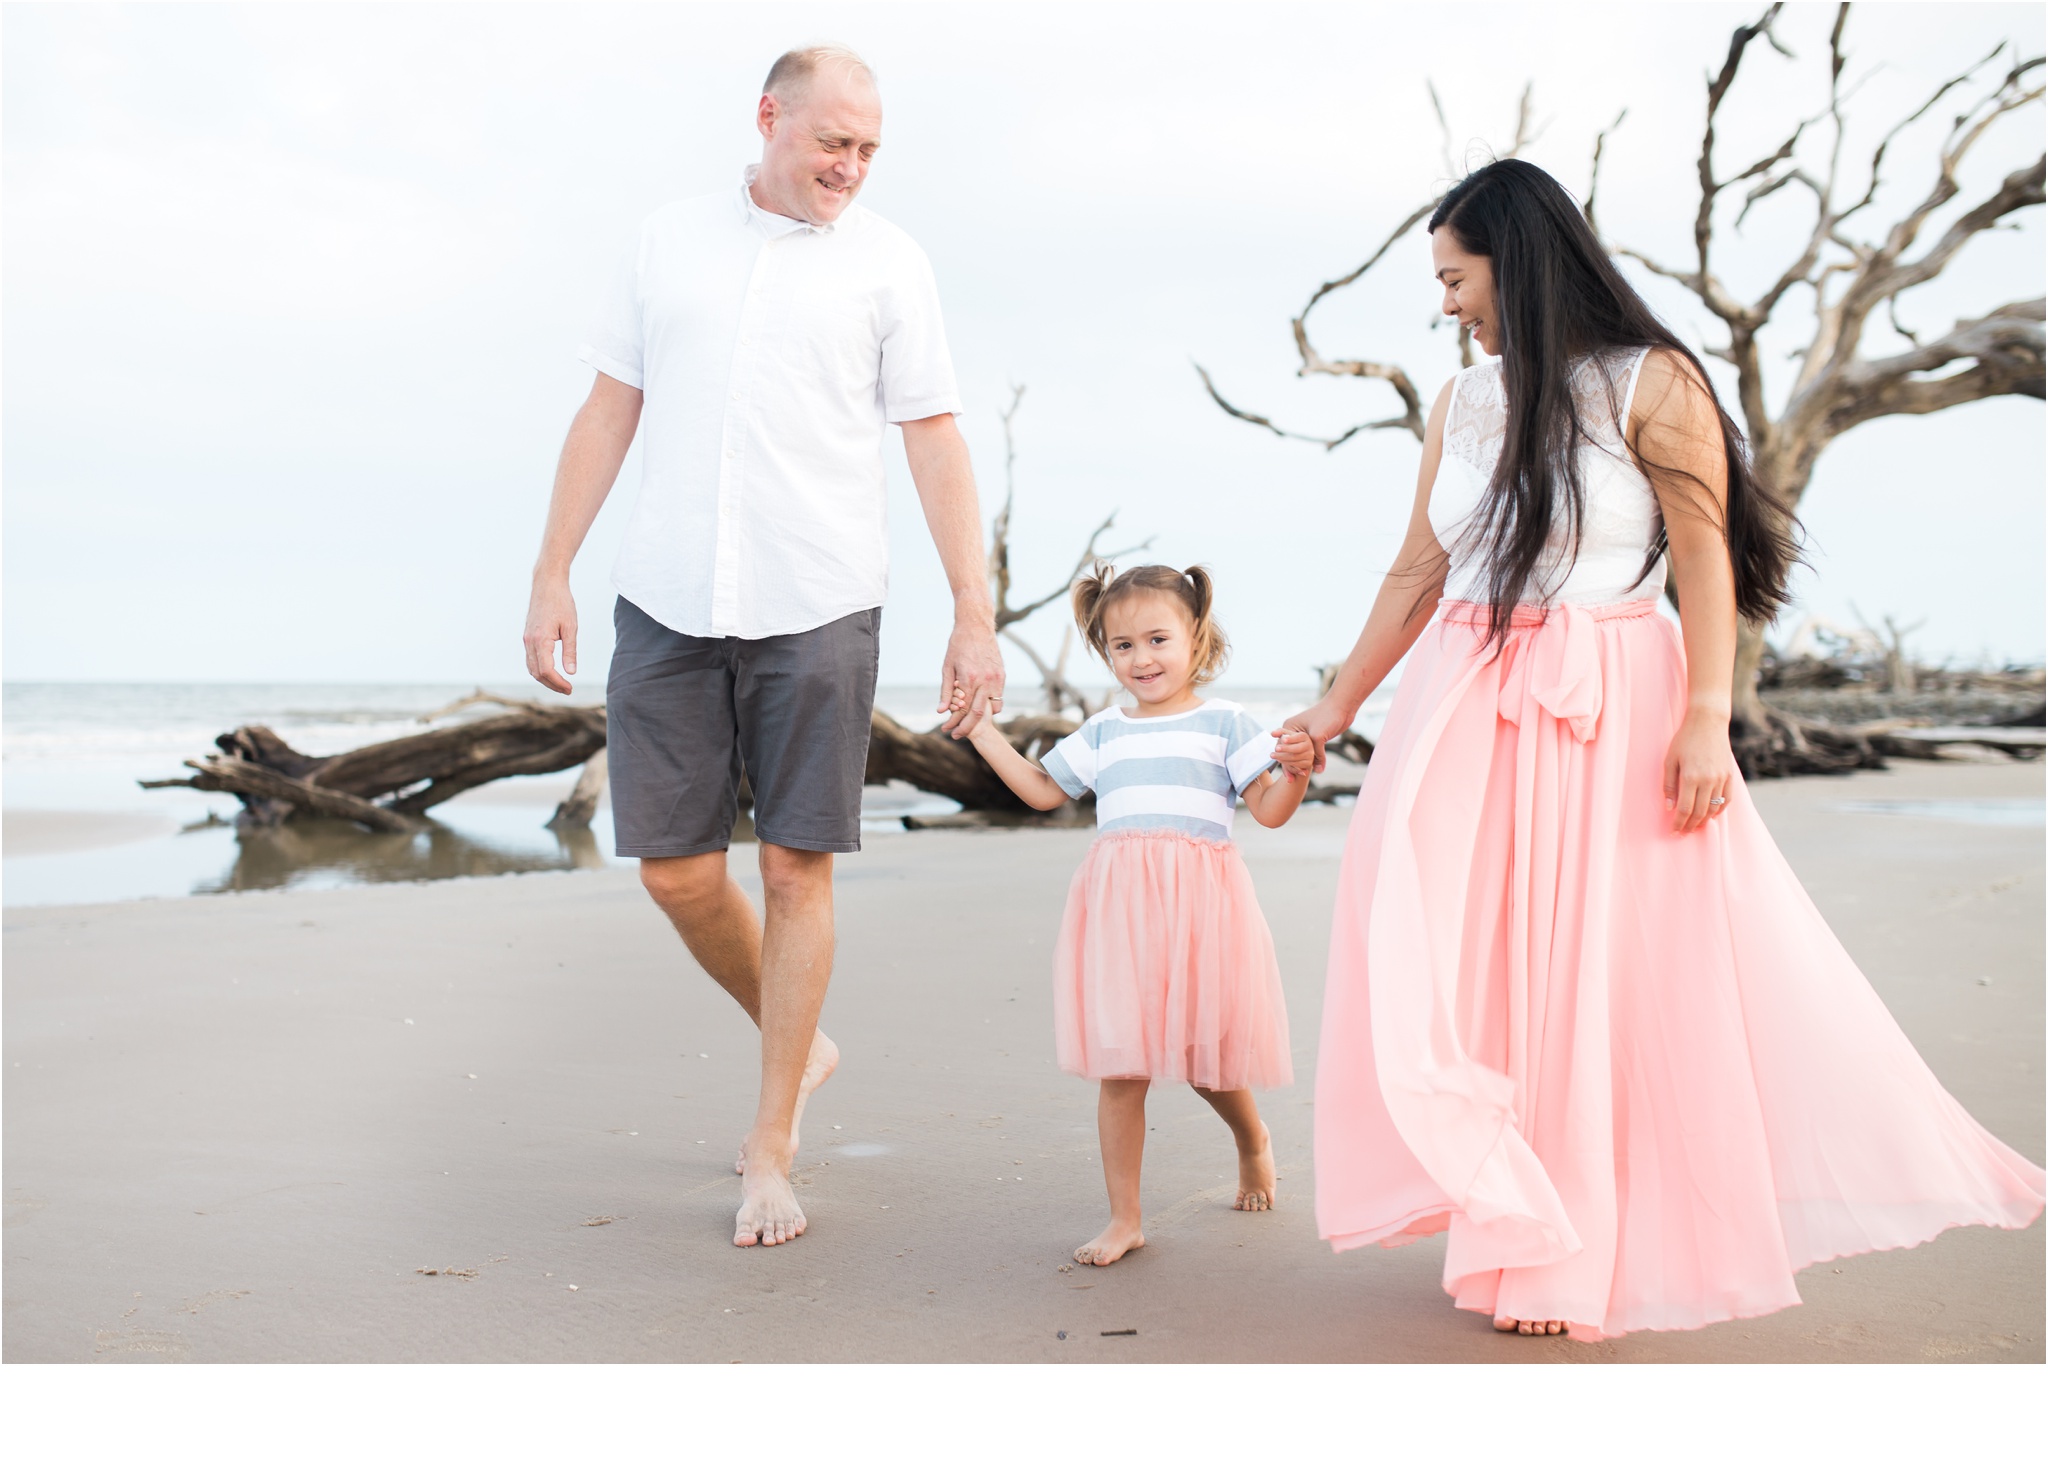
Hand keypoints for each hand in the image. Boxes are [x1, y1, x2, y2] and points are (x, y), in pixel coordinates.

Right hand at [524, 578, 577, 694]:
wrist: (547, 584)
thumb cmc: (561, 603)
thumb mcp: (571, 627)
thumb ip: (570, 651)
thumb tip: (571, 672)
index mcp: (540, 640)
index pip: (546, 671)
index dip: (558, 683)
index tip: (570, 688)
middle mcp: (530, 641)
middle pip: (537, 673)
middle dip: (552, 684)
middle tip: (568, 690)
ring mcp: (526, 639)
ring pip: (531, 668)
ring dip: (545, 679)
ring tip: (562, 683)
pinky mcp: (527, 636)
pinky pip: (530, 659)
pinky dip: (539, 669)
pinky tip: (552, 671)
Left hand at [938, 612, 1005, 738]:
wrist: (977, 626)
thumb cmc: (958, 645)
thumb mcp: (947, 667)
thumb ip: (946, 691)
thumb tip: (942, 711)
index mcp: (969, 678)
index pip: (962, 709)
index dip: (954, 722)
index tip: (947, 729)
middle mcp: (985, 680)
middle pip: (978, 713)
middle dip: (967, 727)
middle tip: (957, 735)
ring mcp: (996, 678)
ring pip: (992, 708)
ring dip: (981, 718)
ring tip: (968, 722)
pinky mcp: (1002, 675)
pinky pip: (999, 698)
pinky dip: (989, 706)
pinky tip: (978, 705)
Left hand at [1273, 729, 1316, 781]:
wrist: (1298, 752)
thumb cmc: (1291, 742)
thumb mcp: (1286, 735)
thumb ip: (1280, 732)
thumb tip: (1272, 733)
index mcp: (1304, 736)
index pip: (1298, 737)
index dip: (1291, 739)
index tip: (1283, 740)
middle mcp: (1309, 745)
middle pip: (1297, 749)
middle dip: (1285, 749)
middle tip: (1276, 748)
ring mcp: (1309, 755)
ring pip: (1295, 757)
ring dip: (1283, 757)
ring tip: (1273, 755)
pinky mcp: (1307, 764)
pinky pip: (1296, 765)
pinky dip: (1287, 763)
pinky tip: (1279, 760)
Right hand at [1277, 696, 1354, 775]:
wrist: (1342, 707)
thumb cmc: (1327, 717)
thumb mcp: (1318, 737)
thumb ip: (1317, 755)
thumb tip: (1318, 770)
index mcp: (1290, 726)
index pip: (1282, 747)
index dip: (1285, 761)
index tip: (1288, 774)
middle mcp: (1295, 731)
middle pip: (1289, 751)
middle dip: (1291, 765)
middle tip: (1291, 779)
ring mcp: (1305, 734)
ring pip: (1301, 753)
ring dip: (1301, 764)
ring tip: (1300, 777)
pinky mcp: (1315, 738)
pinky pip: (1310, 752)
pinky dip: (1311, 761)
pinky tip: (1311, 770)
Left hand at [1663, 708, 1735, 833]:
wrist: (1708, 722)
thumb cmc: (1684, 740)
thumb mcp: (1670, 760)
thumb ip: (1669, 785)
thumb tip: (1669, 807)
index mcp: (1690, 777)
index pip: (1684, 809)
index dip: (1679, 823)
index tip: (1673, 831)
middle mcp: (1708, 780)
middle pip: (1700, 813)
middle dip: (1690, 825)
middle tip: (1683, 832)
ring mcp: (1721, 778)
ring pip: (1714, 809)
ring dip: (1704, 820)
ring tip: (1696, 826)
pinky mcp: (1730, 775)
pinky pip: (1727, 800)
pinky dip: (1719, 810)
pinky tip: (1711, 815)